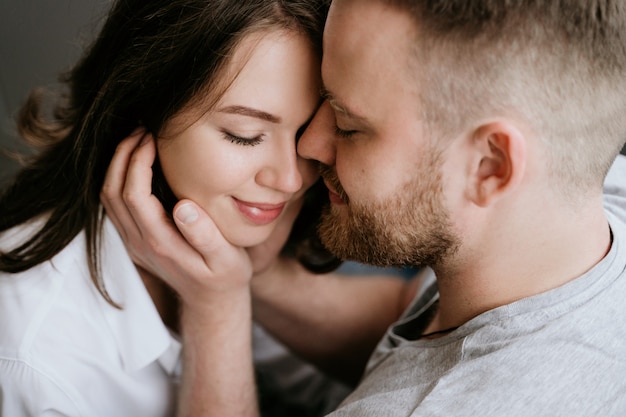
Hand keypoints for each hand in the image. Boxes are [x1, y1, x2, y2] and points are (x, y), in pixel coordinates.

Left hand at [101, 130, 251, 308]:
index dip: (138, 161)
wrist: (212, 302)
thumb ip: (205, 235)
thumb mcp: (227, 260)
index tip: (153, 138)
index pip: (134, 195)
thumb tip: (183, 207)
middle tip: (142, 130)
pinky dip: (119, 179)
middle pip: (113, 192)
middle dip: (123, 155)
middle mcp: (140, 243)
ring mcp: (134, 243)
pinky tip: (137, 164)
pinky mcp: (135, 241)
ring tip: (138, 140)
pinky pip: (115, 206)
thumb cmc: (225, 277)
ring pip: (108, 199)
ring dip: (117, 165)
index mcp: (161, 243)